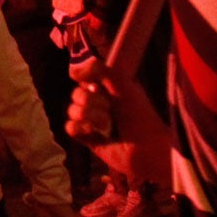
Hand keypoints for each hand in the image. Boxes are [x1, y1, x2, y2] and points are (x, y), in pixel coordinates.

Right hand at [67, 56, 171, 187]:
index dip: (90, 82)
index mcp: (107, 90)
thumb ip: (98, 69)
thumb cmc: (139, 114)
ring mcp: (91, 122)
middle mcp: (98, 104)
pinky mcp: (87, 139)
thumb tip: (72, 72)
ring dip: (90, 116)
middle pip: (76, 94)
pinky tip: (96, 133)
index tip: (101, 86)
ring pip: (72, 110)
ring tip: (107, 124)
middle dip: (92, 100)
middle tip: (110, 109)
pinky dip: (82, 128)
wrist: (146, 146)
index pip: (84, 79)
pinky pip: (70, 127)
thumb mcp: (122, 83)